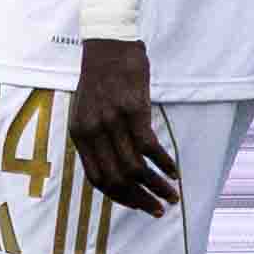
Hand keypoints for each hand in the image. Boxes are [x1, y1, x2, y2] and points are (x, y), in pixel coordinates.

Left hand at [68, 35, 180, 214]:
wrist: (107, 44)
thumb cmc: (101, 78)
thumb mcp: (87, 110)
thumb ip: (97, 137)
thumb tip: (118, 168)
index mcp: (78, 135)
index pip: (96, 179)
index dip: (119, 197)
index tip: (137, 205)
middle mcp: (92, 132)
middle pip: (116, 179)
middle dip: (139, 199)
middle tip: (158, 209)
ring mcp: (111, 122)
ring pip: (135, 167)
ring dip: (156, 186)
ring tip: (172, 195)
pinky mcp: (132, 110)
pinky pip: (150, 147)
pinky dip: (164, 163)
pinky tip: (174, 171)